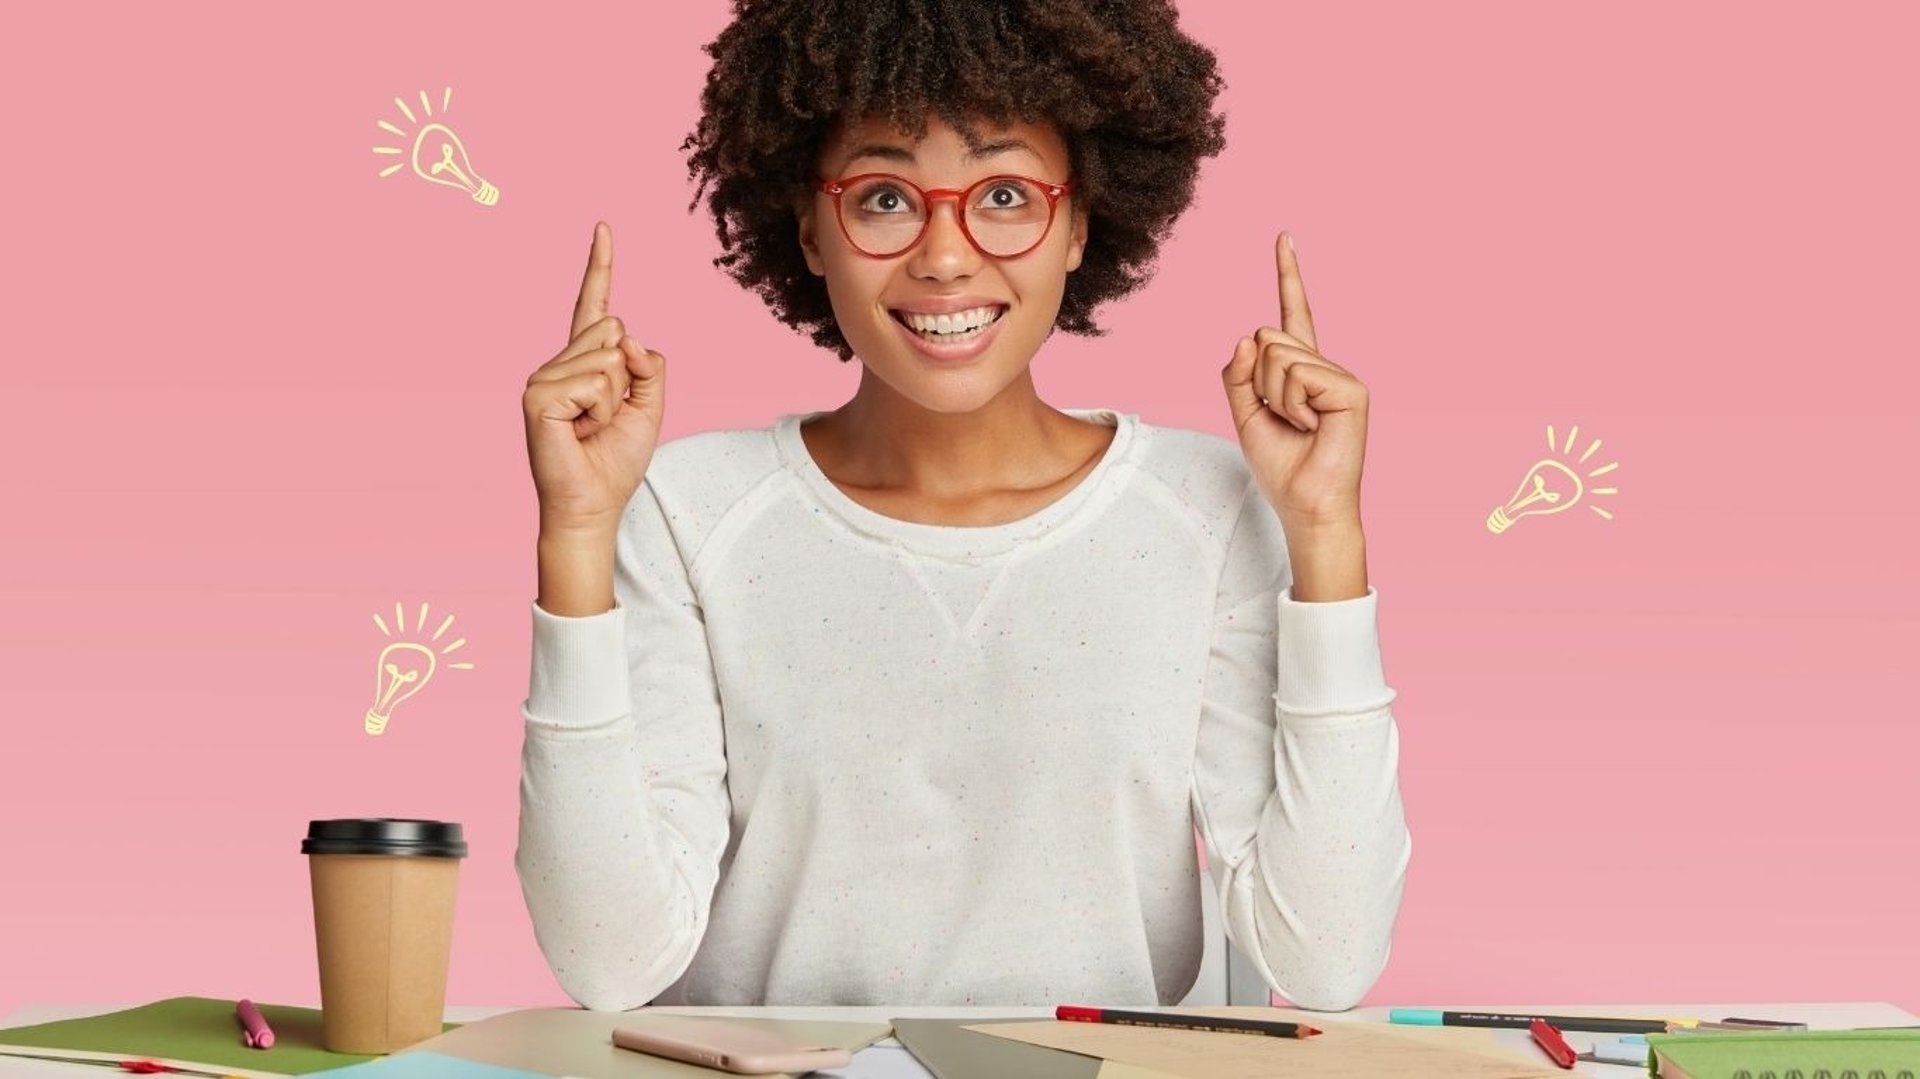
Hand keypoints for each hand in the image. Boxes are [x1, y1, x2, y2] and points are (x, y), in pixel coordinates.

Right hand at [523, 221, 667, 536]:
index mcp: (583, 363)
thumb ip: (648, 364)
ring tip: (591, 427)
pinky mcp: (537, 395)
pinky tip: (579, 429)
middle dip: (626, 378)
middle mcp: (558, 363)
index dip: (599, 266)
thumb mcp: (649, 407)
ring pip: (607, 356)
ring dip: (614, 399)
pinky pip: (594, 380)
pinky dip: (600, 409)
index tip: (603, 227)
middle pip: (614, 330)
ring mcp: (542, 376)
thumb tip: (625, 335)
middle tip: (606, 418)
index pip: (594, 306)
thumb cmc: (616, 460)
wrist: (594, 503)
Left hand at [1220, 232, 1368, 529]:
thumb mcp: (1244, 415)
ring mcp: (1340, 374)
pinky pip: (1297, 375)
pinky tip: (1312, 426)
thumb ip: (1238, 375)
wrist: (1306, 504)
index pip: (1291, 313)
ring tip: (1298, 425)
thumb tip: (1247, 338)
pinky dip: (1292, 405)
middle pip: (1266, 338)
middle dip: (1257, 382)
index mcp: (1299, 370)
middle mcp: (1322, 365)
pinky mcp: (1351, 388)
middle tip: (1281, 418)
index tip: (1284, 237)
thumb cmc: (1281, 466)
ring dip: (1273, 397)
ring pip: (1277, 356)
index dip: (1288, 274)